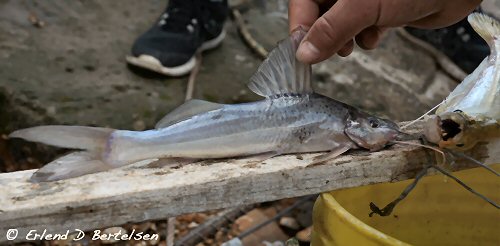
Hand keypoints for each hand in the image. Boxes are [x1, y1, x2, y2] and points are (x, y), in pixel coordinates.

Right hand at [289, 0, 481, 62]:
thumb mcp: (362, 6)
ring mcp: (363, 0)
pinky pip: (361, 27)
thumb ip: (330, 30)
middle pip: (320, 13)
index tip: (301, 52)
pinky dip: (363, 36)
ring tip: (348, 48)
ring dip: (342, 39)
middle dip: (322, 35)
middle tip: (327, 52)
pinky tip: (373, 38)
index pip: (303, 1)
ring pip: (340, 23)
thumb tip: (304, 53)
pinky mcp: (381, 10)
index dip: (300, 26)